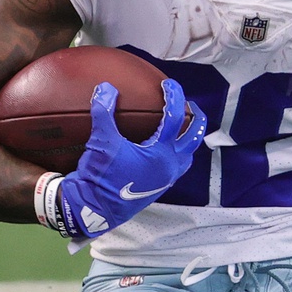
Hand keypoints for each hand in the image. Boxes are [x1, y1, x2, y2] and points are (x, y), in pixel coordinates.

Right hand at [41, 80, 204, 239]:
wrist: (95, 208)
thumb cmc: (100, 176)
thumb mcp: (102, 141)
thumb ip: (104, 111)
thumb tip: (106, 87)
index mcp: (161, 154)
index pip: (175, 117)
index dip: (173, 96)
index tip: (168, 83)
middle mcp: (170, 166)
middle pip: (194, 137)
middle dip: (196, 118)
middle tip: (190, 104)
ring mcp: (167, 178)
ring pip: (189, 154)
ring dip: (189, 137)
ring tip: (182, 126)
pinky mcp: (159, 187)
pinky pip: (177, 165)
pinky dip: (177, 152)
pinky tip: (164, 147)